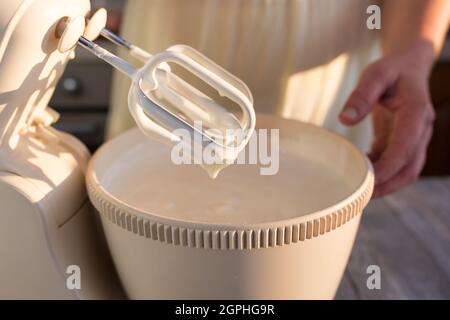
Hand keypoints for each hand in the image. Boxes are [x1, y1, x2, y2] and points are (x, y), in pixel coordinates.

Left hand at [339, 44, 435, 197]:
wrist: (409, 66)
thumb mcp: (375, 74)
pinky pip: (396, 163)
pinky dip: (382, 173)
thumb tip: (345, 119)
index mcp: (416, 112)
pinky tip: (361, 175)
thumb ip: (361, 95)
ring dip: (387, 184)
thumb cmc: (392, 69)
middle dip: (389, 184)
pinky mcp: (404, 141)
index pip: (406, 146)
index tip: (370, 180)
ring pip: (407, 170)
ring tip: (360, 193)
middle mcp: (421, 129)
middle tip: (362, 196)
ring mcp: (415, 138)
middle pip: (411, 166)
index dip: (390, 166)